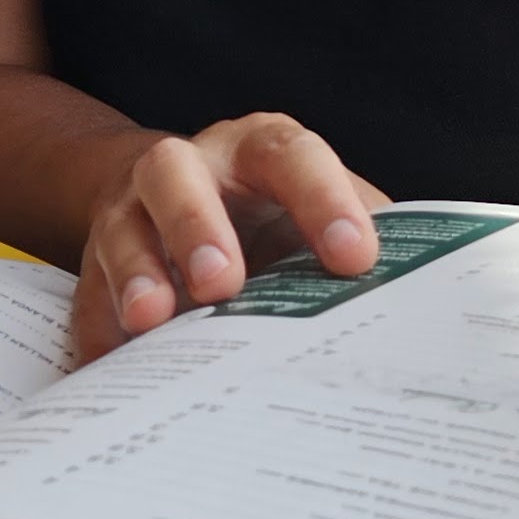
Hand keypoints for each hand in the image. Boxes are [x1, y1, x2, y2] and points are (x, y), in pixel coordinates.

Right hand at [71, 113, 386, 357]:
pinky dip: (99, 331)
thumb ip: (365, 241)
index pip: (290, 155)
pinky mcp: (94, 260)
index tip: (355, 258)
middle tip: (223, 283)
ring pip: (121, 228)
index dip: (322, 199)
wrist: (177, 195)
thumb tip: (432, 301)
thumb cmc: (274, 216)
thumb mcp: (321, 211)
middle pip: (176, 173)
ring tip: (154, 321)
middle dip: (197, 225)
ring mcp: (131, 209)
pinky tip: (112, 368)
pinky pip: (86, 293)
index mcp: (257, 149)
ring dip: (138, 273)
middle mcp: (187, 167)